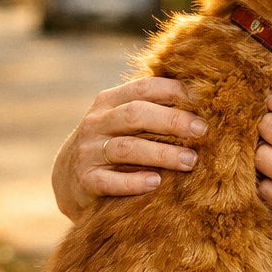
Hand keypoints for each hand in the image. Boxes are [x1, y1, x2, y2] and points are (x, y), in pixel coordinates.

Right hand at [52, 76, 207, 219]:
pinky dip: (134, 182)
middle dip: (172, 120)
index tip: (203, 99)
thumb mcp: (121, 121)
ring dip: (161, 154)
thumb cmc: (111, 144)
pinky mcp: (85, 180)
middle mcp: (96, 123)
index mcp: (109, 101)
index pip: (143, 88)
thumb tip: (203, 102)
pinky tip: (156, 182)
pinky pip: (110, 181)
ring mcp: (88, 151)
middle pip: (136, 115)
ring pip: (127, 148)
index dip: (173, 91)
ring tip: (190, 161)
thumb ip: (150, 110)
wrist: (68, 179)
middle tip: (202, 130)